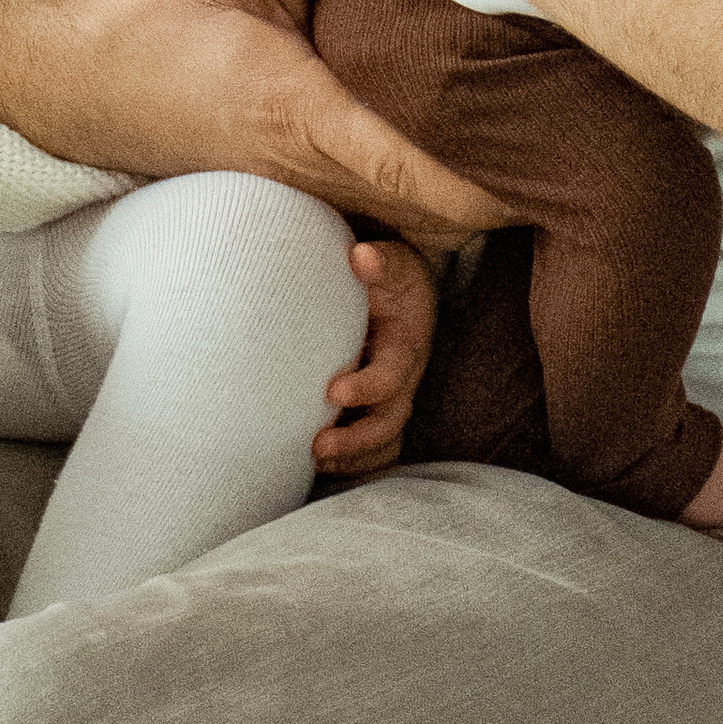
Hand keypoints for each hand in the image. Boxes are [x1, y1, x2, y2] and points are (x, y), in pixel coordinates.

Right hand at [0, 0, 510, 251]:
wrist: (67, 80)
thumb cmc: (144, 15)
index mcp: (298, 109)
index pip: (412, 170)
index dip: (485, 181)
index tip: (542, 163)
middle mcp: (301, 164)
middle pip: (424, 212)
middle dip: (493, 193)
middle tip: (558, 149)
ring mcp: (288, 186)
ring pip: (397, 221)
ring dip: (456, 202)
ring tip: (518, 155)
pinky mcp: (278, 186)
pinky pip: (363, 210)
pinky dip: (412, 201)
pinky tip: (445, 161)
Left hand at [313, 237, 437, 478]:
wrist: (400, 286)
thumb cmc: (391, 276)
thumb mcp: (393, 260)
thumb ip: (380, 260)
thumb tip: (360, 256)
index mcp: (408, 345)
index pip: (393, 375)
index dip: (367, 388)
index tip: (331, 391)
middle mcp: (403, 379)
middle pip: (390, 422)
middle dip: (356, 439)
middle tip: (316, 444)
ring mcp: (391, 398)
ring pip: (382, 442)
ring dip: (352, 458)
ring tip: (315, 461)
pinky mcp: (375, 408)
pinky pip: (372, 449)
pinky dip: (352, 464)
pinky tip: (319, 467)